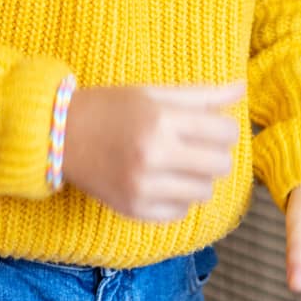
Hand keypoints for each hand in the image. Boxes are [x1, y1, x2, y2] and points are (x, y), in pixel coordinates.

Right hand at [60, 82, 243, 222]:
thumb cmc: (110, 107)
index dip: (224, 129)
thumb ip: (201, 95)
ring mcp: (144, 187)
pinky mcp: (134, 210)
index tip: (209, 127)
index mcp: (161, 120)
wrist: (58, 135)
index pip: (225, 131)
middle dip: (214, 154)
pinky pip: (180, 212)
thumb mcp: (153, 93)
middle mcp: (154, 155)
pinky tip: (160, 181)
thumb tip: (242, 88)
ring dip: (197, 177)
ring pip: (204, 192)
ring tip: (175, 164)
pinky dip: (178, 198)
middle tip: (194, 146)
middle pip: (221, 165)